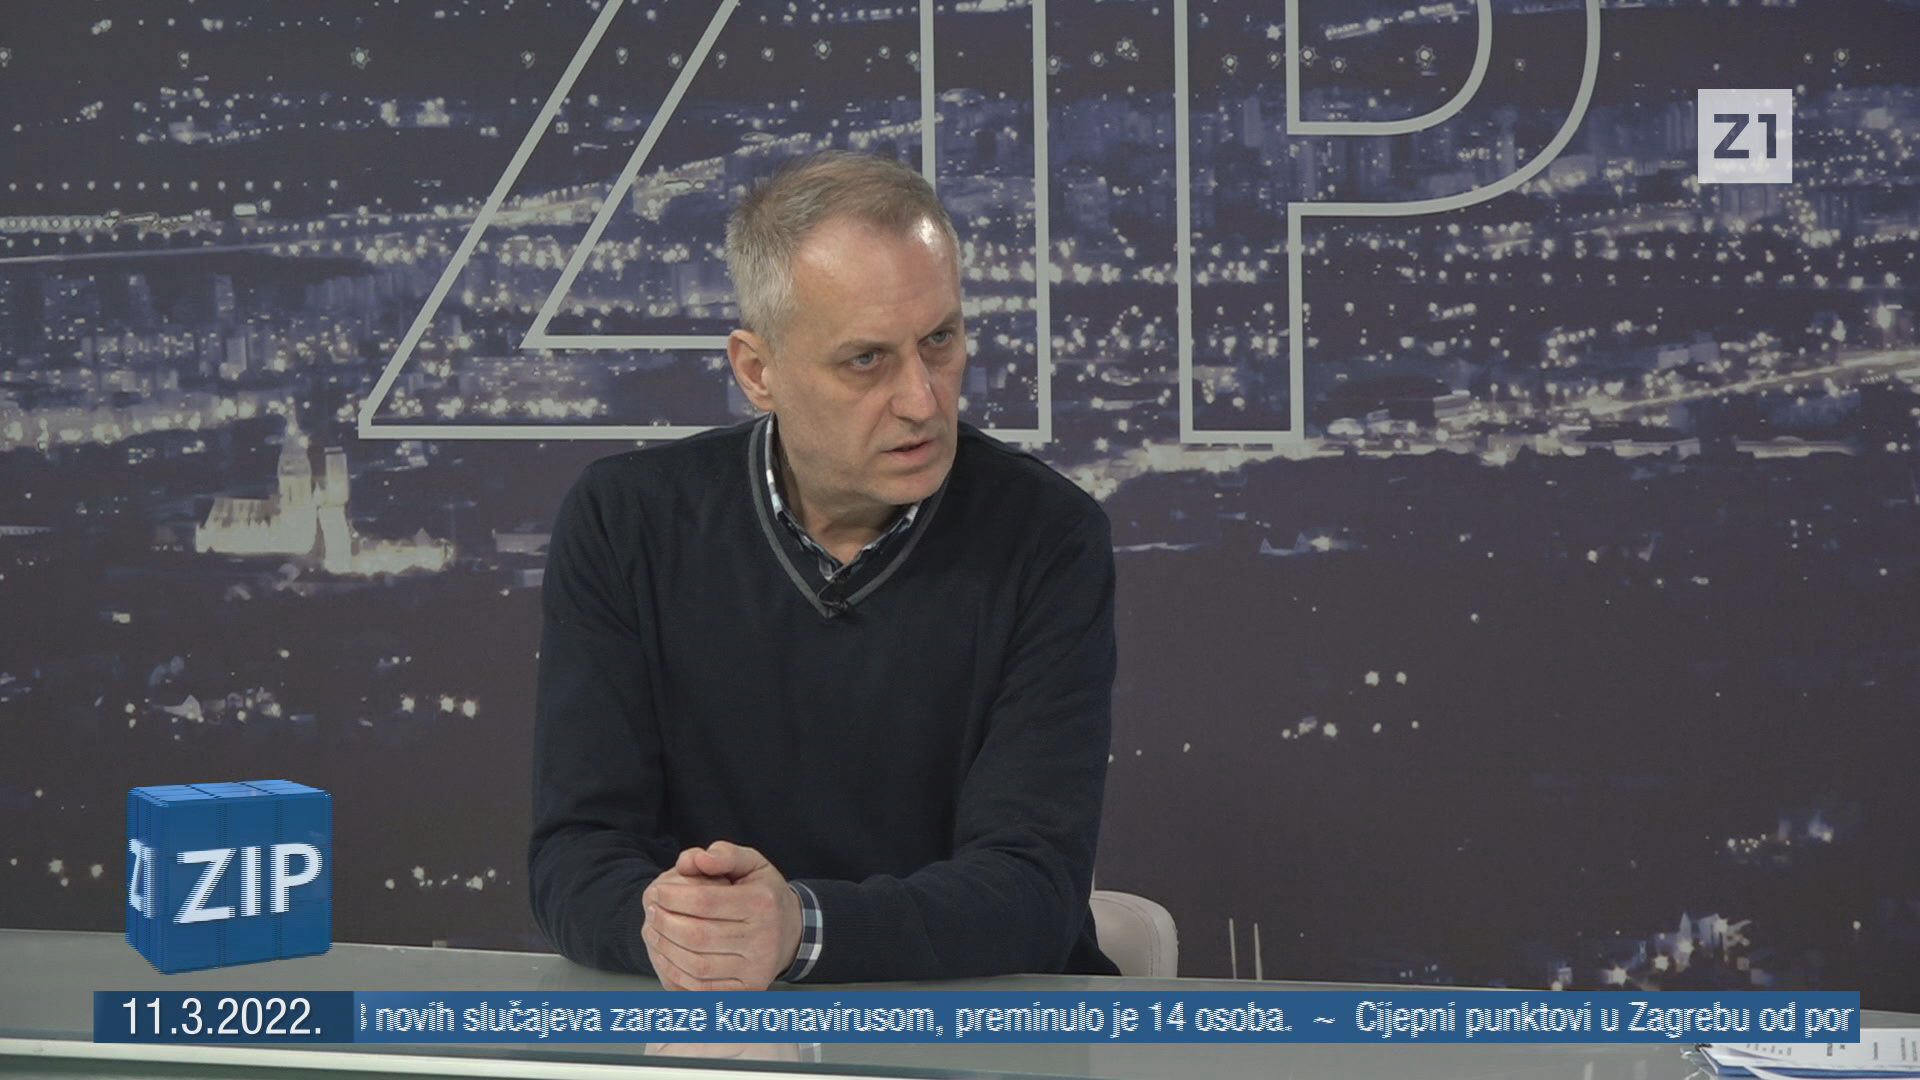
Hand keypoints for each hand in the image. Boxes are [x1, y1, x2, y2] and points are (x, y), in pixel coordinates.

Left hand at [642, 842, 802, 990]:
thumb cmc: (764, 895)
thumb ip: (724, 854)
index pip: (705, 901)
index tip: (656, 892)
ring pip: (698, 965)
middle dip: (665, 923)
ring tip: (653, 932)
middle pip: (698, 936)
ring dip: (666, 950)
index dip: (673, 897)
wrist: (792, 933)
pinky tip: (666, 957)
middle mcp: (763, 939)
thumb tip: (697, 859)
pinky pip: (703, 988)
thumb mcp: (752, 863)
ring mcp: (756, 969)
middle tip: (650, 912)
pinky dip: (677, 974)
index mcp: (763, 903)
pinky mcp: (748, 990)